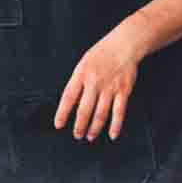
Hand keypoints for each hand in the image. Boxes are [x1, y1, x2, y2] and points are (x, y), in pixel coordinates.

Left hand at [55, 25, 144, 140]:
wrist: (123, 46)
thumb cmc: (101, 55)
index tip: (58, 125)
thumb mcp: (83, 65)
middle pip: (84, 109)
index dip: (62, 113)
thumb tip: (73, 103)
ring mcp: (109, 88)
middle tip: (76, 135)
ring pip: (100, 113)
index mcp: (81, 75)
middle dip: (79, 125)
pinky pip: (119, 112)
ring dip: (94, 128)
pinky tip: (112, 134)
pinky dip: (116, 125)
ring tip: (90, 136)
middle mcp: (94, 83)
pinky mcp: (123, 91)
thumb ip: (77, 83)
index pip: (68, 97)